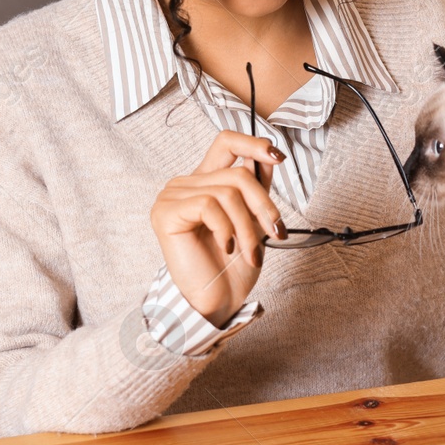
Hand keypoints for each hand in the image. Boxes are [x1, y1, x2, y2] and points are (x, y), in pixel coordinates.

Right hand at [150, 131, 287, 325]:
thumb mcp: (253, 220)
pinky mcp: (166, 212)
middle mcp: (186, 184)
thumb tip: (268, 156)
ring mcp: (172, 196)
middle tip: (276, 232)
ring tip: (251, 252)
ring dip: (249, 227)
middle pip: (237, 173)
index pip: (226, 143)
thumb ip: (256, 187)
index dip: (253, 143)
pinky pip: (209, 205)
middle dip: (264, 204)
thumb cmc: (231, 267)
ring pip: (228, 192)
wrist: (215, 302)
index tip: (278, 157)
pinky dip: (227, 229)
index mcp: (204, 182)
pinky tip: (226, 247)